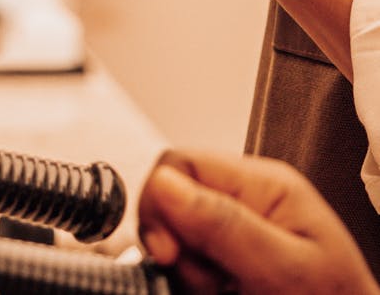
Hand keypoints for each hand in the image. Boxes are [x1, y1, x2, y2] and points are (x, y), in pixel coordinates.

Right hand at [138, 150, 378, 294]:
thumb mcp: (285, 269)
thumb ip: (225, 224)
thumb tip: (165, 182)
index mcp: (264, 184)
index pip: (181, 164)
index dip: (160, 204)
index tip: (168, 252)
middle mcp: (245, 201)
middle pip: (171, 202)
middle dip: (175, 245)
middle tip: (208, 282)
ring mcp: (235, 234)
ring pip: (173, 239)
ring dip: (186, 273)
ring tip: (224, 292)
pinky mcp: (227, 264)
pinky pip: (187, 266)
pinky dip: (193, 285)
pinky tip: (222, 294)